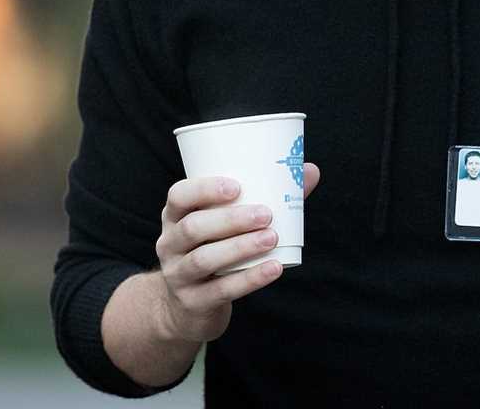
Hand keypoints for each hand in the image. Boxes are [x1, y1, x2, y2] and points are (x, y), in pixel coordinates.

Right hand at [153, 162, 319, 343]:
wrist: (187, 308)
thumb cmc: (215, 250)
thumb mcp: (225, 225)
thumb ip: (265, 197)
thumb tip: (310, 171)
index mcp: (175, 217)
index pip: (178, 196)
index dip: (204, 189)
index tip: (237, 186)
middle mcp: (169, 244)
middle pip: (193, 228)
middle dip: (230, 219)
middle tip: (266, 214)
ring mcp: (177, 275)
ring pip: (203, 259)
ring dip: (240, 247)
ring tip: (271, 238)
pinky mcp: (193, 303)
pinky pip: (220, 290)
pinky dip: (250, 279)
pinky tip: (274, 268)